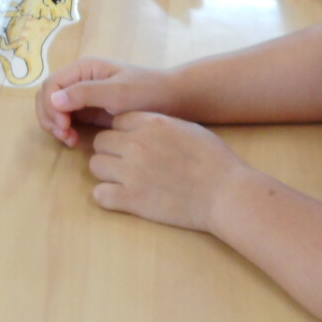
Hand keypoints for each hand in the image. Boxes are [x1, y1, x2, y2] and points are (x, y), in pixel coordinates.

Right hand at [36, 57, 176, 147]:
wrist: (172, 102)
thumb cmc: (147, 92)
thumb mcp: (118, 93)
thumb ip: (86, 94)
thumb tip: (53, 99)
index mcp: (83, 69)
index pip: (50, 84)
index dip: (50, 106)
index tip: (64, 126)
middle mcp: (79, 80)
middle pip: (47, 97)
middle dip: (50, 117)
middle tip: (65, 137)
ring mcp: (83, 96)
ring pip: (53, 109)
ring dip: (55, 125)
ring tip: (70, 141)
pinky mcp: (88, 111)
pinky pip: (66, 119)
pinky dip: (64, 130)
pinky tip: (74, 141)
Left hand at [88, 112, 247, 233]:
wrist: (226, 193)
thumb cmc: (214, 160)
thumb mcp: (187, 128)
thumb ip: (160, 124)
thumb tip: (143, 126)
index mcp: (150, 123)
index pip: (115, 122)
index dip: (122, 134)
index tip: (133, 145)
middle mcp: (136, 144)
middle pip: (100, 142)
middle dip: (111, 152)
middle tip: (127, 164)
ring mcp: (131, 172)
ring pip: (95, 165)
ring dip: (107, 173)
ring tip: (124, 181)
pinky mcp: (132, 199)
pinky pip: (99, 194)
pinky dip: (107, 196)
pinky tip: (122, 198)